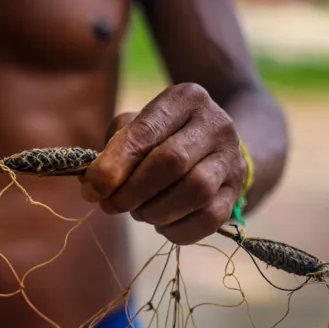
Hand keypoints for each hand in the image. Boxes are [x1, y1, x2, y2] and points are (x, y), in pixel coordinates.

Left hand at [80, 83, 247, 244]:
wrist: (216, 148)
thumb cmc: (162, 137)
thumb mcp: (137, 128)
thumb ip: (112, 149)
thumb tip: (91, 183)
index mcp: (185, 98)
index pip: (146, 132)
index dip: (115, 164)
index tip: (92, 189)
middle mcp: (216, 123)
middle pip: (171, 162)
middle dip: (133, 191)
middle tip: (111, 205)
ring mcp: (232, 158)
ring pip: (195, 191)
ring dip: (155, 210)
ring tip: (138, 212)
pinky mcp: (238, 191)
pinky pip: (210, 219)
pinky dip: (177, 229)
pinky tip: (161, 224)